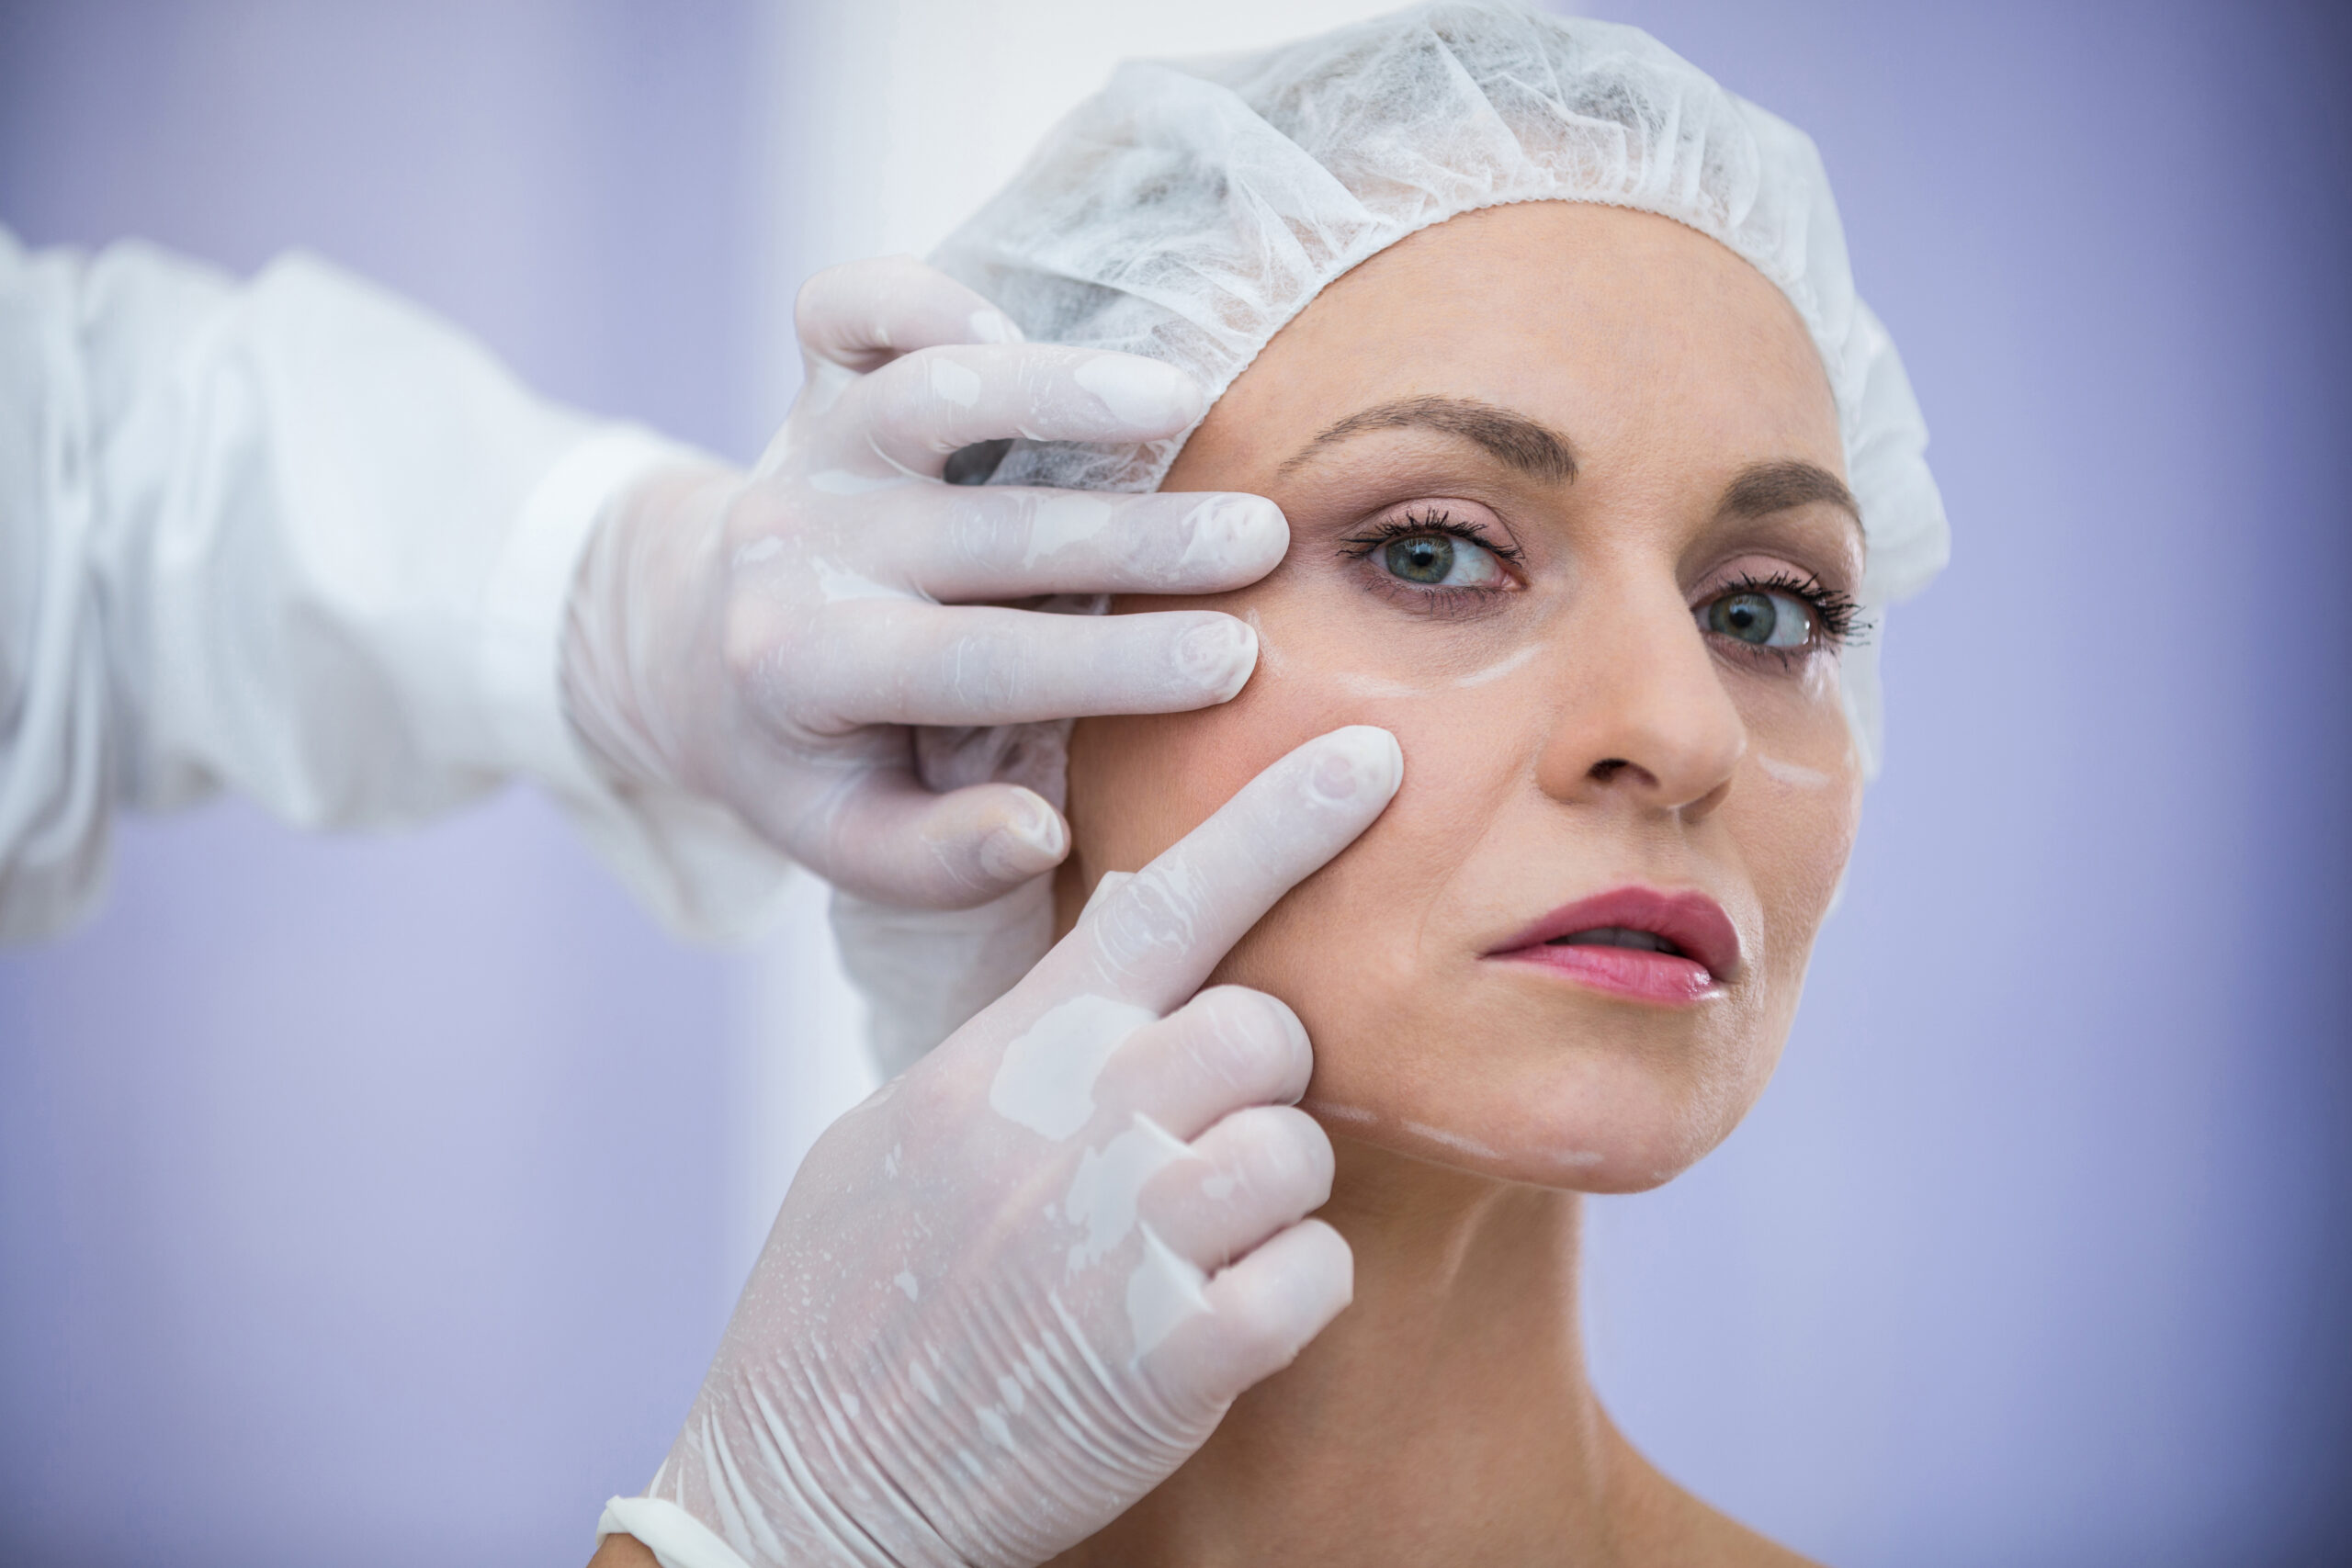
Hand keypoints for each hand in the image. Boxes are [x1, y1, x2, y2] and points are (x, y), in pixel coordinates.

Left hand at [561, 255, 1286, 906]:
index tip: (1230, 665)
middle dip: (1136, 537)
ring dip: (1063, 393)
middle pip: (985, 534)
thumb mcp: (856, 843)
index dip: (1108, 663)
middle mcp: (805, 550)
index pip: (977, 666)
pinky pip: (847, 307)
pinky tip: (1020, 322)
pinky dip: (921, 297)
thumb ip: (942, 858)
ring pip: (930, 397)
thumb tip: (1041, 831)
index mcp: (811, 672)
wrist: (704, 652)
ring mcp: (811, 451)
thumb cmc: (822, 760)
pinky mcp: (815, 380)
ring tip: (1189, 402)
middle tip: (1261, 540)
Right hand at [629, 726, 1402, 1567]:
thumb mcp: (894, 1139)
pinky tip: (1209, 1327)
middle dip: (1251, 1079)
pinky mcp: (1172, 1357)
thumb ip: (1013, 1047)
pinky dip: (1288, 1296)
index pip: (1157, 904)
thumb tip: (1109, 959)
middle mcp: (1067, 1125)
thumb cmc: (843, 1311)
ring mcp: (1121, 1238)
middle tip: (1187, 1147)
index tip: (1369, 759)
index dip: (1275, 822)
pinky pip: (1314, 1273)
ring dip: (1269, 1195)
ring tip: (1186, 1249)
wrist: (805, 1495)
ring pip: (1296, 1144)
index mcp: (1000, 1060)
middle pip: (1258, 1025)